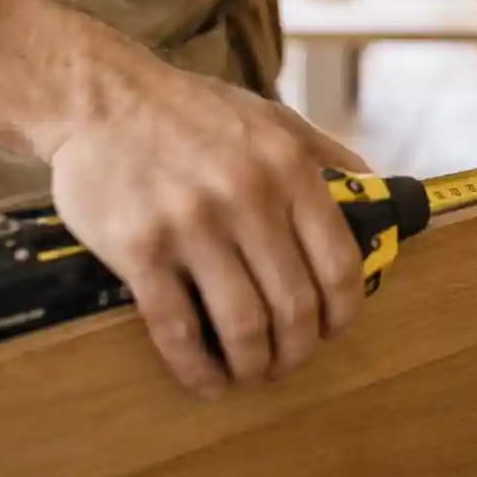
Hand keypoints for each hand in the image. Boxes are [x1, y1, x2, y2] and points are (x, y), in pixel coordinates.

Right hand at [48, 68, 369, 398]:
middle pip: (294, 305)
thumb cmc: (189, 109)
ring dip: (254, 365)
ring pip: (243, 326)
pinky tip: (206, 380)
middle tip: (288, 360)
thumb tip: (374, 189)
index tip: (333, 328)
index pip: (338, 263)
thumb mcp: (271, 116)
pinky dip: (198, 367)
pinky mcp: (141, 249)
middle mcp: (248, 196)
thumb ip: (324, 152)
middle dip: (297, 349)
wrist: (102, 96)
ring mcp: (193, 225)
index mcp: (287, 168)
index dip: (343, 312)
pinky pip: (177, 328)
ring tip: (251, 372)